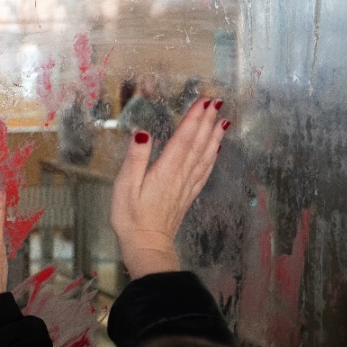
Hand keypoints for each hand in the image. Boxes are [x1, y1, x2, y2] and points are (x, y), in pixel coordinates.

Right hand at [111, 97, 228, 277]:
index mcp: (166, 170)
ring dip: (214, 136)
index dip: (194, 118)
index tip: (203, 101)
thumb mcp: (125, 186)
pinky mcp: (188, 195)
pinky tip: (216, 150)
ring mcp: (187, 186)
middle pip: (198, 144)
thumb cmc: (131, 218)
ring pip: (205, 156)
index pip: (183, 138)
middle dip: (207, 121)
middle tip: (217, 102)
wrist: (147, 245)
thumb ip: (135, 158)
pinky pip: (204, 171)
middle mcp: (181, 175)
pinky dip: (212, 157)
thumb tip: (142, 132)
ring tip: (222, 120)